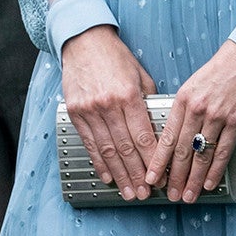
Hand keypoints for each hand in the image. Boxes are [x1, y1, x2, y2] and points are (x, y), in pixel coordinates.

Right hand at [60, 25, 157, 198]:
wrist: (84, 42)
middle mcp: (107, 105)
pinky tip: (107, 176)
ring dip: (119, 175)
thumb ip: (148, 103)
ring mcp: (89, 111)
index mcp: (128, 96)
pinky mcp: (75, 113)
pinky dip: (99, 162)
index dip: (152, 161)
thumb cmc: (116, 58)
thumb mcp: (140, 76)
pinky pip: (88, 144)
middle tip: (144, 193)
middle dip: (137, 175)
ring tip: (128, 192)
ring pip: (106, 150)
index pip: (143, 137)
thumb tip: (158, 130)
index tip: (159, 177)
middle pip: (125, 149)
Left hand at [143, 39, 235, 202]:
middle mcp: (196, 110)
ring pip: (200, 155)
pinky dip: (215, 170)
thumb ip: (180, 111)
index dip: (157, 162)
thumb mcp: (190, 86)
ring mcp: (217, 117)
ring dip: (192, 179)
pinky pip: (223, 151)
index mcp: (181, 101)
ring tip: (187, 196)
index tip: (151, 178)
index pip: (165, 138)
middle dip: (174, 177)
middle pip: (181, 151)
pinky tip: (207, 183)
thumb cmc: (218, 72)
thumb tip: (170, 137)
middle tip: (170, 195)